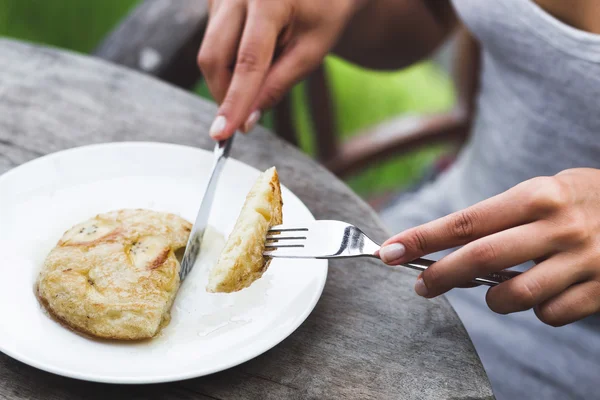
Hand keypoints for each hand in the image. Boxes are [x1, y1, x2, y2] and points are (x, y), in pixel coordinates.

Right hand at [198, 0, 359, 139]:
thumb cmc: (323, 12)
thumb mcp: (311, 51)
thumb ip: (278, 85)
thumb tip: (247, 120)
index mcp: (269, 0)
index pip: (248, 61)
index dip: (235, 101)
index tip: (222, 134)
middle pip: (213, 57)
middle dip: (225, 95)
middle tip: (244, 117)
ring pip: (209, 52)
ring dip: (228, 77)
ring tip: (263, 70)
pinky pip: (212, 42)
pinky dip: (228, 60)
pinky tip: (255, 50)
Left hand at [379, 168, 599, 325]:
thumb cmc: (585, 199)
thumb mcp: (547, 191)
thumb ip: (503, 216)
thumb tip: (451, 243)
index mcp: (538, 196)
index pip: (466, 221)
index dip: (423, 238)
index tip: (390, 251)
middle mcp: (558, 227)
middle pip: (480, 259)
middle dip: (440, 275)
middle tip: (421, 285)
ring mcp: (582, 260)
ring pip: (513, 296)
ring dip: (493, 300)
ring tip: (493, 290)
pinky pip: (550, 315)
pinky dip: (537, 310)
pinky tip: (544, 293)